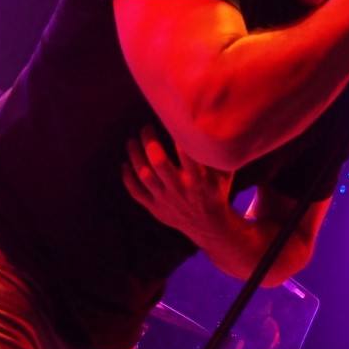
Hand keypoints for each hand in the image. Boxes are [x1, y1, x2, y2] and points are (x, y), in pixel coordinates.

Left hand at [121, 126, 234, 240]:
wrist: (208, 227)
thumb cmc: (216, 194)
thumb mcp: (224, 175)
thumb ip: (217, 155)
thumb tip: (215, 127)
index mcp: (198, 179)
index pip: (186, 155)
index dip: (178, 137)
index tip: (172, 121)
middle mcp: (179, 188)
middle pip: (158, 162)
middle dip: (149, 142)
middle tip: (146, 128)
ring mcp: (165, 199)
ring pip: (144, 175)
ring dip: (135, 156)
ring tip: (131, 141)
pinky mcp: (155, 208)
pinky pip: (136, 192)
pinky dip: (127, 178)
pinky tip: (124, 165)